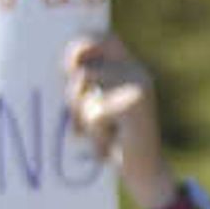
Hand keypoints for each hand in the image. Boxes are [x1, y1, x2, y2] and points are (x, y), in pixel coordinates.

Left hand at [65, 33, 174, 208]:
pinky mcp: (135, 104)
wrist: (145, 171)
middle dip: (72, 87)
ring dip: (81, 113)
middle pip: (86, 61)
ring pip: (84, 83)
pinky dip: (94, 131)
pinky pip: (93, 111)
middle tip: (76, 111)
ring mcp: (138, 85)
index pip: (105, 37)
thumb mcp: (96, 106)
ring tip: (97, 131)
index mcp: (130, 67)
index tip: (67, 67)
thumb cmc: (114, 140)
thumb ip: (86, 85)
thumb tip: (64, 66)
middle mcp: (136, 70)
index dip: (82, 43)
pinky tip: (111, 140)